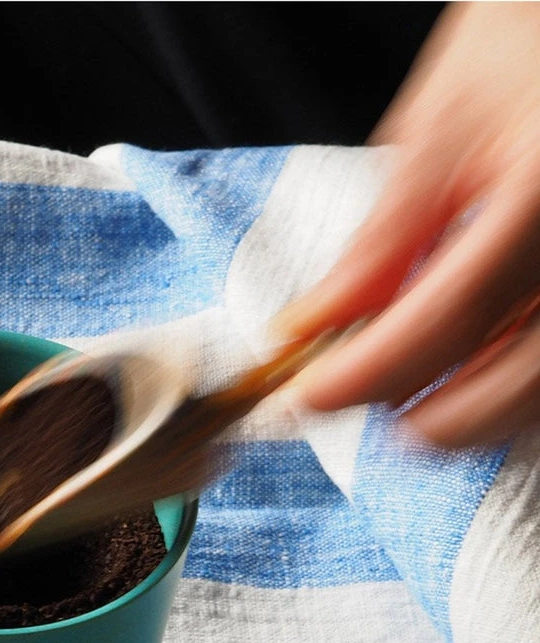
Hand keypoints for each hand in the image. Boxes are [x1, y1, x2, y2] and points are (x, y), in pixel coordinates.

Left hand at [276, 2, 539, 447]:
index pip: (447, 319)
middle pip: (514, 386)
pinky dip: (510, 386)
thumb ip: (380, 242)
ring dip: (469, 415)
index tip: (307, 396)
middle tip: (358, 404)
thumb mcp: (440, 129)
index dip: (366, 374)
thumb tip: (314, 328)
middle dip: (423, 421)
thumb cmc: (527, 40)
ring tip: (407, 394)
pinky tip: (469, 370)